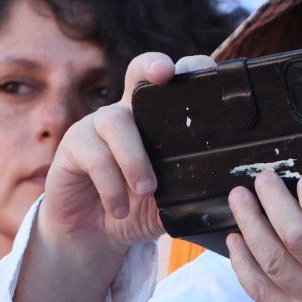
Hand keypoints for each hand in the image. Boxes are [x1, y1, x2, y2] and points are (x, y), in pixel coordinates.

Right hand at [37, 52, 206, 250]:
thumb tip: (230, 195)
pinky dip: (110, 184)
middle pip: (138, 70)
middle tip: (165, 74)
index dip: (189, 69)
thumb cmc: (139, 210)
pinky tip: (119, 208)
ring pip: (115, 120)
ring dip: (134, 157)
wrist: (95, 235)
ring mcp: (97, 126)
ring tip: (147, 190)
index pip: (176, 83)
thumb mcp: (172, 202)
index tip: (205, 70)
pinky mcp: (72, 146)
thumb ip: (192, 192)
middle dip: (152, 65)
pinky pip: (93, 155)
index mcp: (158, 121)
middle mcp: (129, 113)